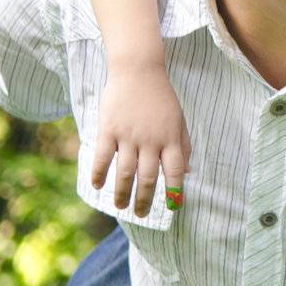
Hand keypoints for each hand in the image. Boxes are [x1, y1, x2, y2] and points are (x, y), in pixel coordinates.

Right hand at [90, 61, 189, 217]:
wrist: (139, 70)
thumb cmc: (161, 97)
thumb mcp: (179, 119)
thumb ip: (184, 145)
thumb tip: (187, 172)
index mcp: (171, 138)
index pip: (175, 171)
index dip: (175, 191)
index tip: (173, 207)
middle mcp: (151, 140)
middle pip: (149, 177)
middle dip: (146, 200)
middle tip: (141, 214)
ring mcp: (129, 135)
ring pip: (125, 173)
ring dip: (122, 193)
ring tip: (120, 207)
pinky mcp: (109, 129)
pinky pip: (102, 157)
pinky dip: (99, 173)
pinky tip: (98, 186)